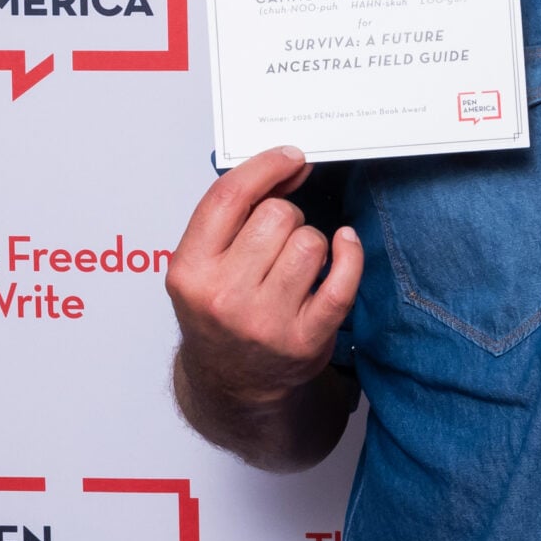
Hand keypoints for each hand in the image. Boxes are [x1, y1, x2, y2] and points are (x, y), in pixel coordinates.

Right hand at [167, 146, 363, 409]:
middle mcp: (224, 297)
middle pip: (277, 215)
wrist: (232, 382)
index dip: (265, 167)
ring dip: (312, 241)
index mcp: (190, 271)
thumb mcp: (202, 264)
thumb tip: (289, 164)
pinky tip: (344, 245)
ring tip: (297, 262)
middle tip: (279, 239)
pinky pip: (343, 279)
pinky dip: (350, 254)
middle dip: (286, 216)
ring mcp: (266, 321)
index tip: (290, 158)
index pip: (229, 197)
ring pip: (311, 241)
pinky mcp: (307, 339)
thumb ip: (233, 214)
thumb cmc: (220, 311)